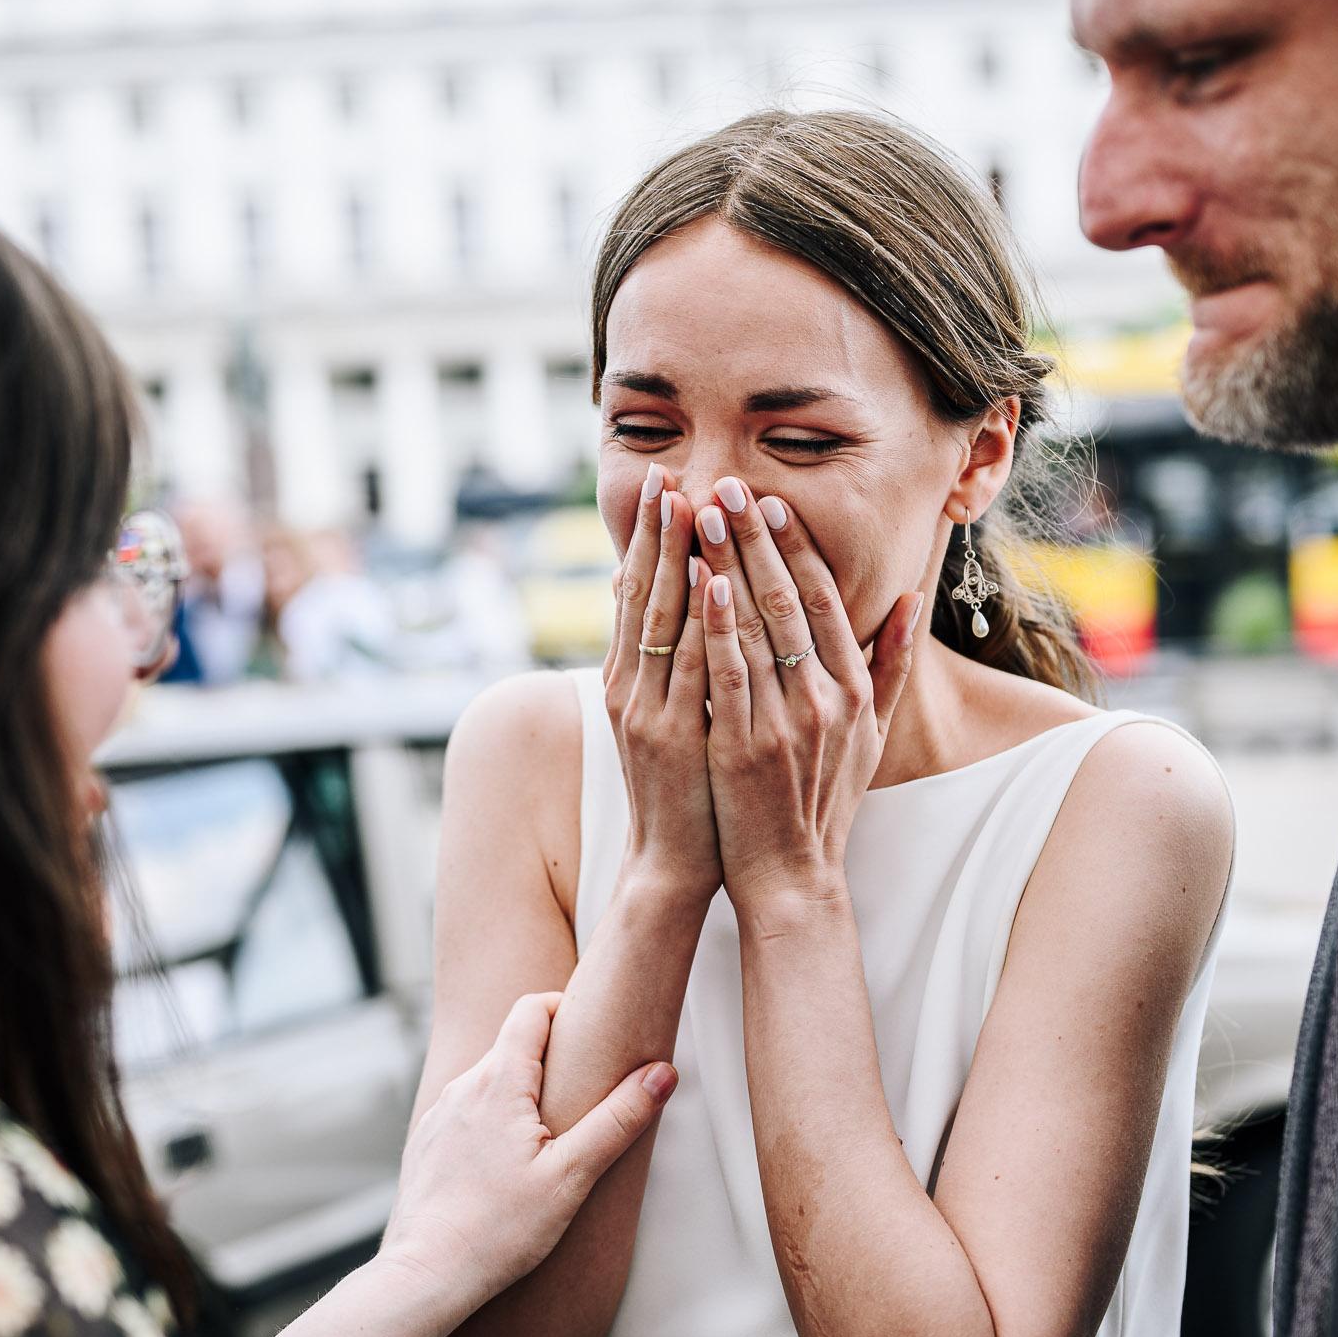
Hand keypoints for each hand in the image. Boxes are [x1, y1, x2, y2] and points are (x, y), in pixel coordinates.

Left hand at [383, 992, 676, 1315]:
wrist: (425, 1276)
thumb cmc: (500, 1231)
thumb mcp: (572, 1176)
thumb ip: (619, 1120)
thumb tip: (664, 1072)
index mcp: (498, 1082)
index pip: (530, 1009)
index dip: (564, 1006)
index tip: (594, 1029)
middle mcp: (461, 1088)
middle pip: (511, 1045)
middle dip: (551, 1056)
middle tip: (588, 1091)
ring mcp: (438, 1117)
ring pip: (487, 1082)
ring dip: (521, 1093)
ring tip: (551, 1137)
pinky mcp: (426, 1146)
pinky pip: (466, 1114)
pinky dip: (493, 1122)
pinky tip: (509, 1167)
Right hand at [604, 463, 720, 898]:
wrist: (673, 862)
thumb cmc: (680, 787)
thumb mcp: (657, 716)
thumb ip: (653, 659)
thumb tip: (644, 594)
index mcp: (626, 680)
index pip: (635, 593)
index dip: (649, 539)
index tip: (664, 484)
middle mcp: (629, 688)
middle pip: (642, 595)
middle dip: (657, 533)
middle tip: (670, 474)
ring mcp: (647, 710)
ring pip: (662, 620)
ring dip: (677, 559)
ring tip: (691, 503)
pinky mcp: (672, 736)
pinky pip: (689, 666)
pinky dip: (699, 620)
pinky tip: (710, 578)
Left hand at [696, 479, 921, 911]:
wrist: (791, 876)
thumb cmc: (825, 802)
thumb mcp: (873, 735)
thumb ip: (892, 665)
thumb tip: (911, 598)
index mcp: (854, 690)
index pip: (824, 600)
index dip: (797, 547)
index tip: (770, 502)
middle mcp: (826, 698)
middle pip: (789, 599)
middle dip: (755, 538)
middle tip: (727, 486)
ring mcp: (786, 721)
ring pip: (756, 624)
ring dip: (726, 563)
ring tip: (700, 514)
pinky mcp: (745, 746)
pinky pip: (729, 671)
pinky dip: (715, 623)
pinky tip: (697, 583)